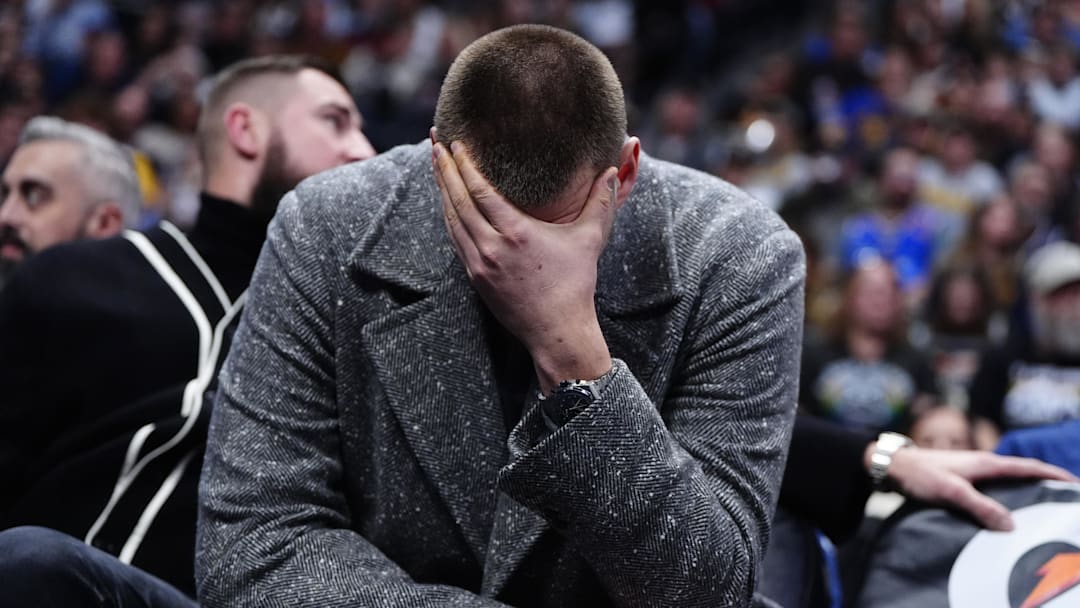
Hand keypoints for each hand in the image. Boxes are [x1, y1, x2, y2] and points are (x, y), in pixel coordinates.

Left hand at [432, 140, 618, 392]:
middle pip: (458, 201)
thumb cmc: (575, 285)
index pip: (480, 191)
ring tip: (436, 166)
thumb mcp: (589, 239)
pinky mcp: (475, 277)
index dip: (464, 165)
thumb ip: (601, 202)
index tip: (455, 143)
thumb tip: (609, 170)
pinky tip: (446, 202)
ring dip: (442, 191)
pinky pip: (454, 240)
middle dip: (444, 170)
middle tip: (435, 143)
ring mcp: (479, 264)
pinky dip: (448, 217)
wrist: (557, 331)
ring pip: (451, 220)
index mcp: (517, 233)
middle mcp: (492, 247)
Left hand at [879, 446, 1077, 530]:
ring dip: (1027, 486)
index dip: (1053, 474)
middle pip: (1023, 471)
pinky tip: (1007, 507)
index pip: (1029, 466)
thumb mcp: (951, 492)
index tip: (1074, 483)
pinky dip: (1007, 493)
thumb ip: (980, 506)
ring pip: (1008, 478)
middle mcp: (984, 463)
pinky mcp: (963, 478)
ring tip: (1043, 502)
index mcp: (987, 462)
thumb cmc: (920, 474)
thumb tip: (1011, 524)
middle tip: (1065, 495)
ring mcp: (973, 470)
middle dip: (1045, 480)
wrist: (892, 465)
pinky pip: (994, 485)